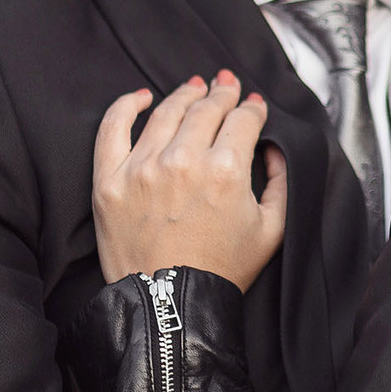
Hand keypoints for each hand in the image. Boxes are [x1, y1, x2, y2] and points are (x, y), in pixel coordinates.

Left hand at [91, 71, 287, 288]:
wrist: (172, 304)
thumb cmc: (223, 270)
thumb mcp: (273, 229)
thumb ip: (280, 183)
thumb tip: (273, 152)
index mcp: (227, 171)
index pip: (242, 120)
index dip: (252, 108)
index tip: (252, 106)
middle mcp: (184, 161)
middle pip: (206, 110)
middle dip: (221, 94)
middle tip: (226, 86)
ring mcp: (143, 169)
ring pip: (165, 112)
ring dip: (184, 95)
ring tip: (193, 88)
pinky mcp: (110, 181)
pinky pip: (113, 129)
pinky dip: (127, 106)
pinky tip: (141, 97)